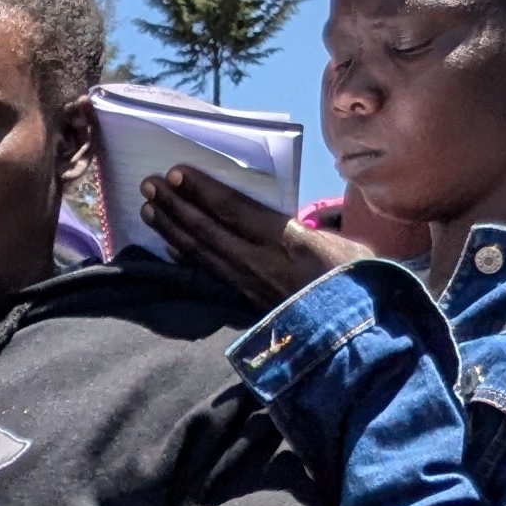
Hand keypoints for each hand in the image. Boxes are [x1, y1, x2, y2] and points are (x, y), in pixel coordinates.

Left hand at [142, 165, 369, 314]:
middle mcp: (258, 262)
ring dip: (171, 228)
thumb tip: (289, 214)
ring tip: (148, 209)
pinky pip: (208, 273)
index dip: (202, 191)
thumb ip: (309, 226)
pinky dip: (186, 256)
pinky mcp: (244, 300)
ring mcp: (247, 284)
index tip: (178, 172)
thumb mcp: (345, 243)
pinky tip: (167, 245)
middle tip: (148, 185)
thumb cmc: (357, 279)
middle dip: (175, 205)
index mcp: (285, 240)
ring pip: (201, 252)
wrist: (354, 333)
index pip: (233, 210)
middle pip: (206, 229)